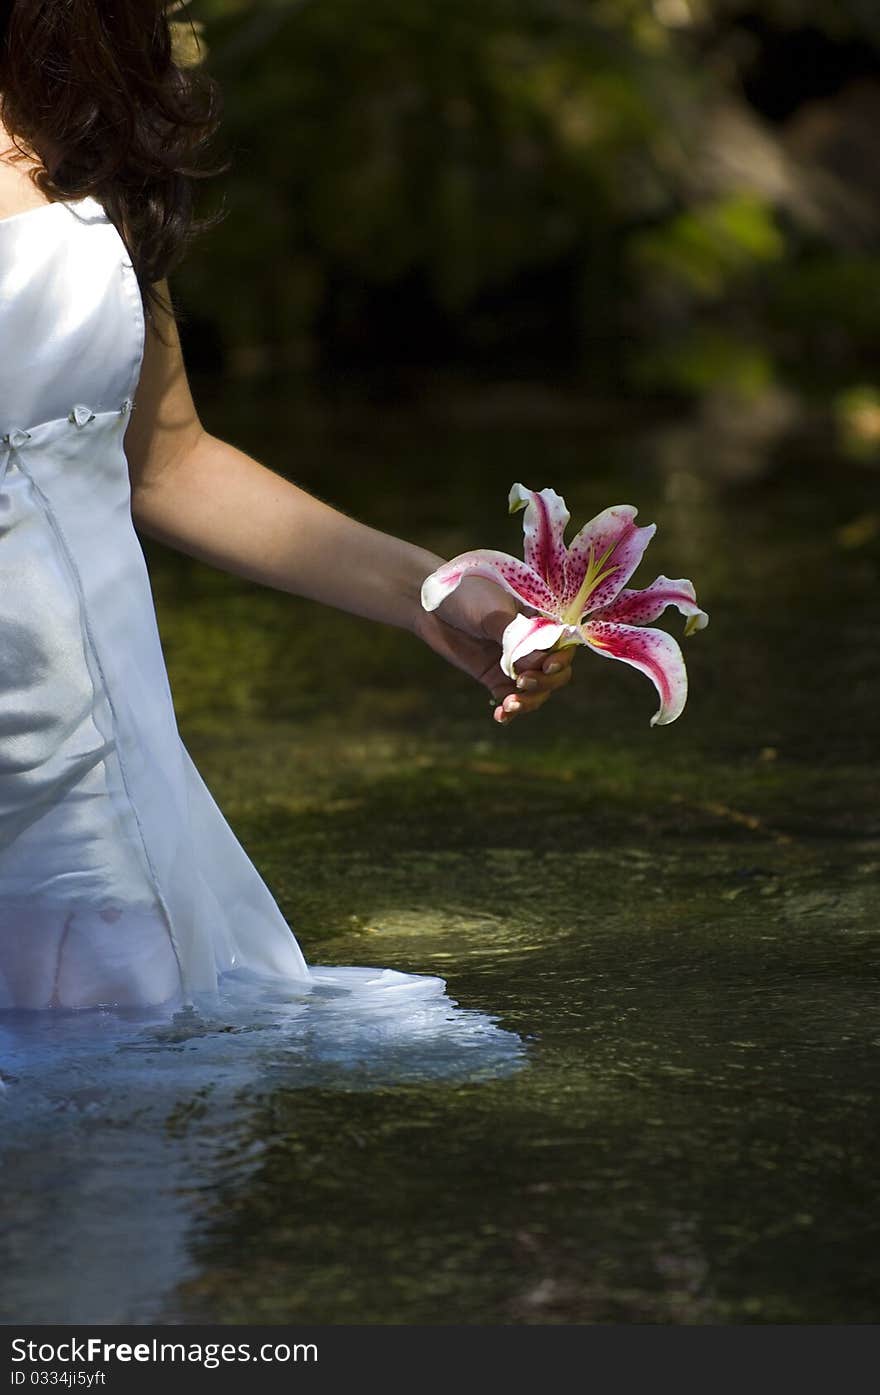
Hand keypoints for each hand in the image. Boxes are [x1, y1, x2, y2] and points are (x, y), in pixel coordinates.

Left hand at [413, 574, 573, 723]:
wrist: (429, 604)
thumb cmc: (464, 595)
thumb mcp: (492, 612)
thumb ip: (515, 638)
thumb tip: (537, 666)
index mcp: (539, 620)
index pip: (562, 644)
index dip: (561, 658)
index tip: (547, 666)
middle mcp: (532, 644)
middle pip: (555, 673)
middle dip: (544, 683)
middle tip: (522, 682)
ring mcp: (514, 663)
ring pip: (536, 691)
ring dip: (528, 701)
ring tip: (510, 704)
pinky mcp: (495, 677)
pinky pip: (510, 698)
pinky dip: (510, 710)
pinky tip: (501, 715)